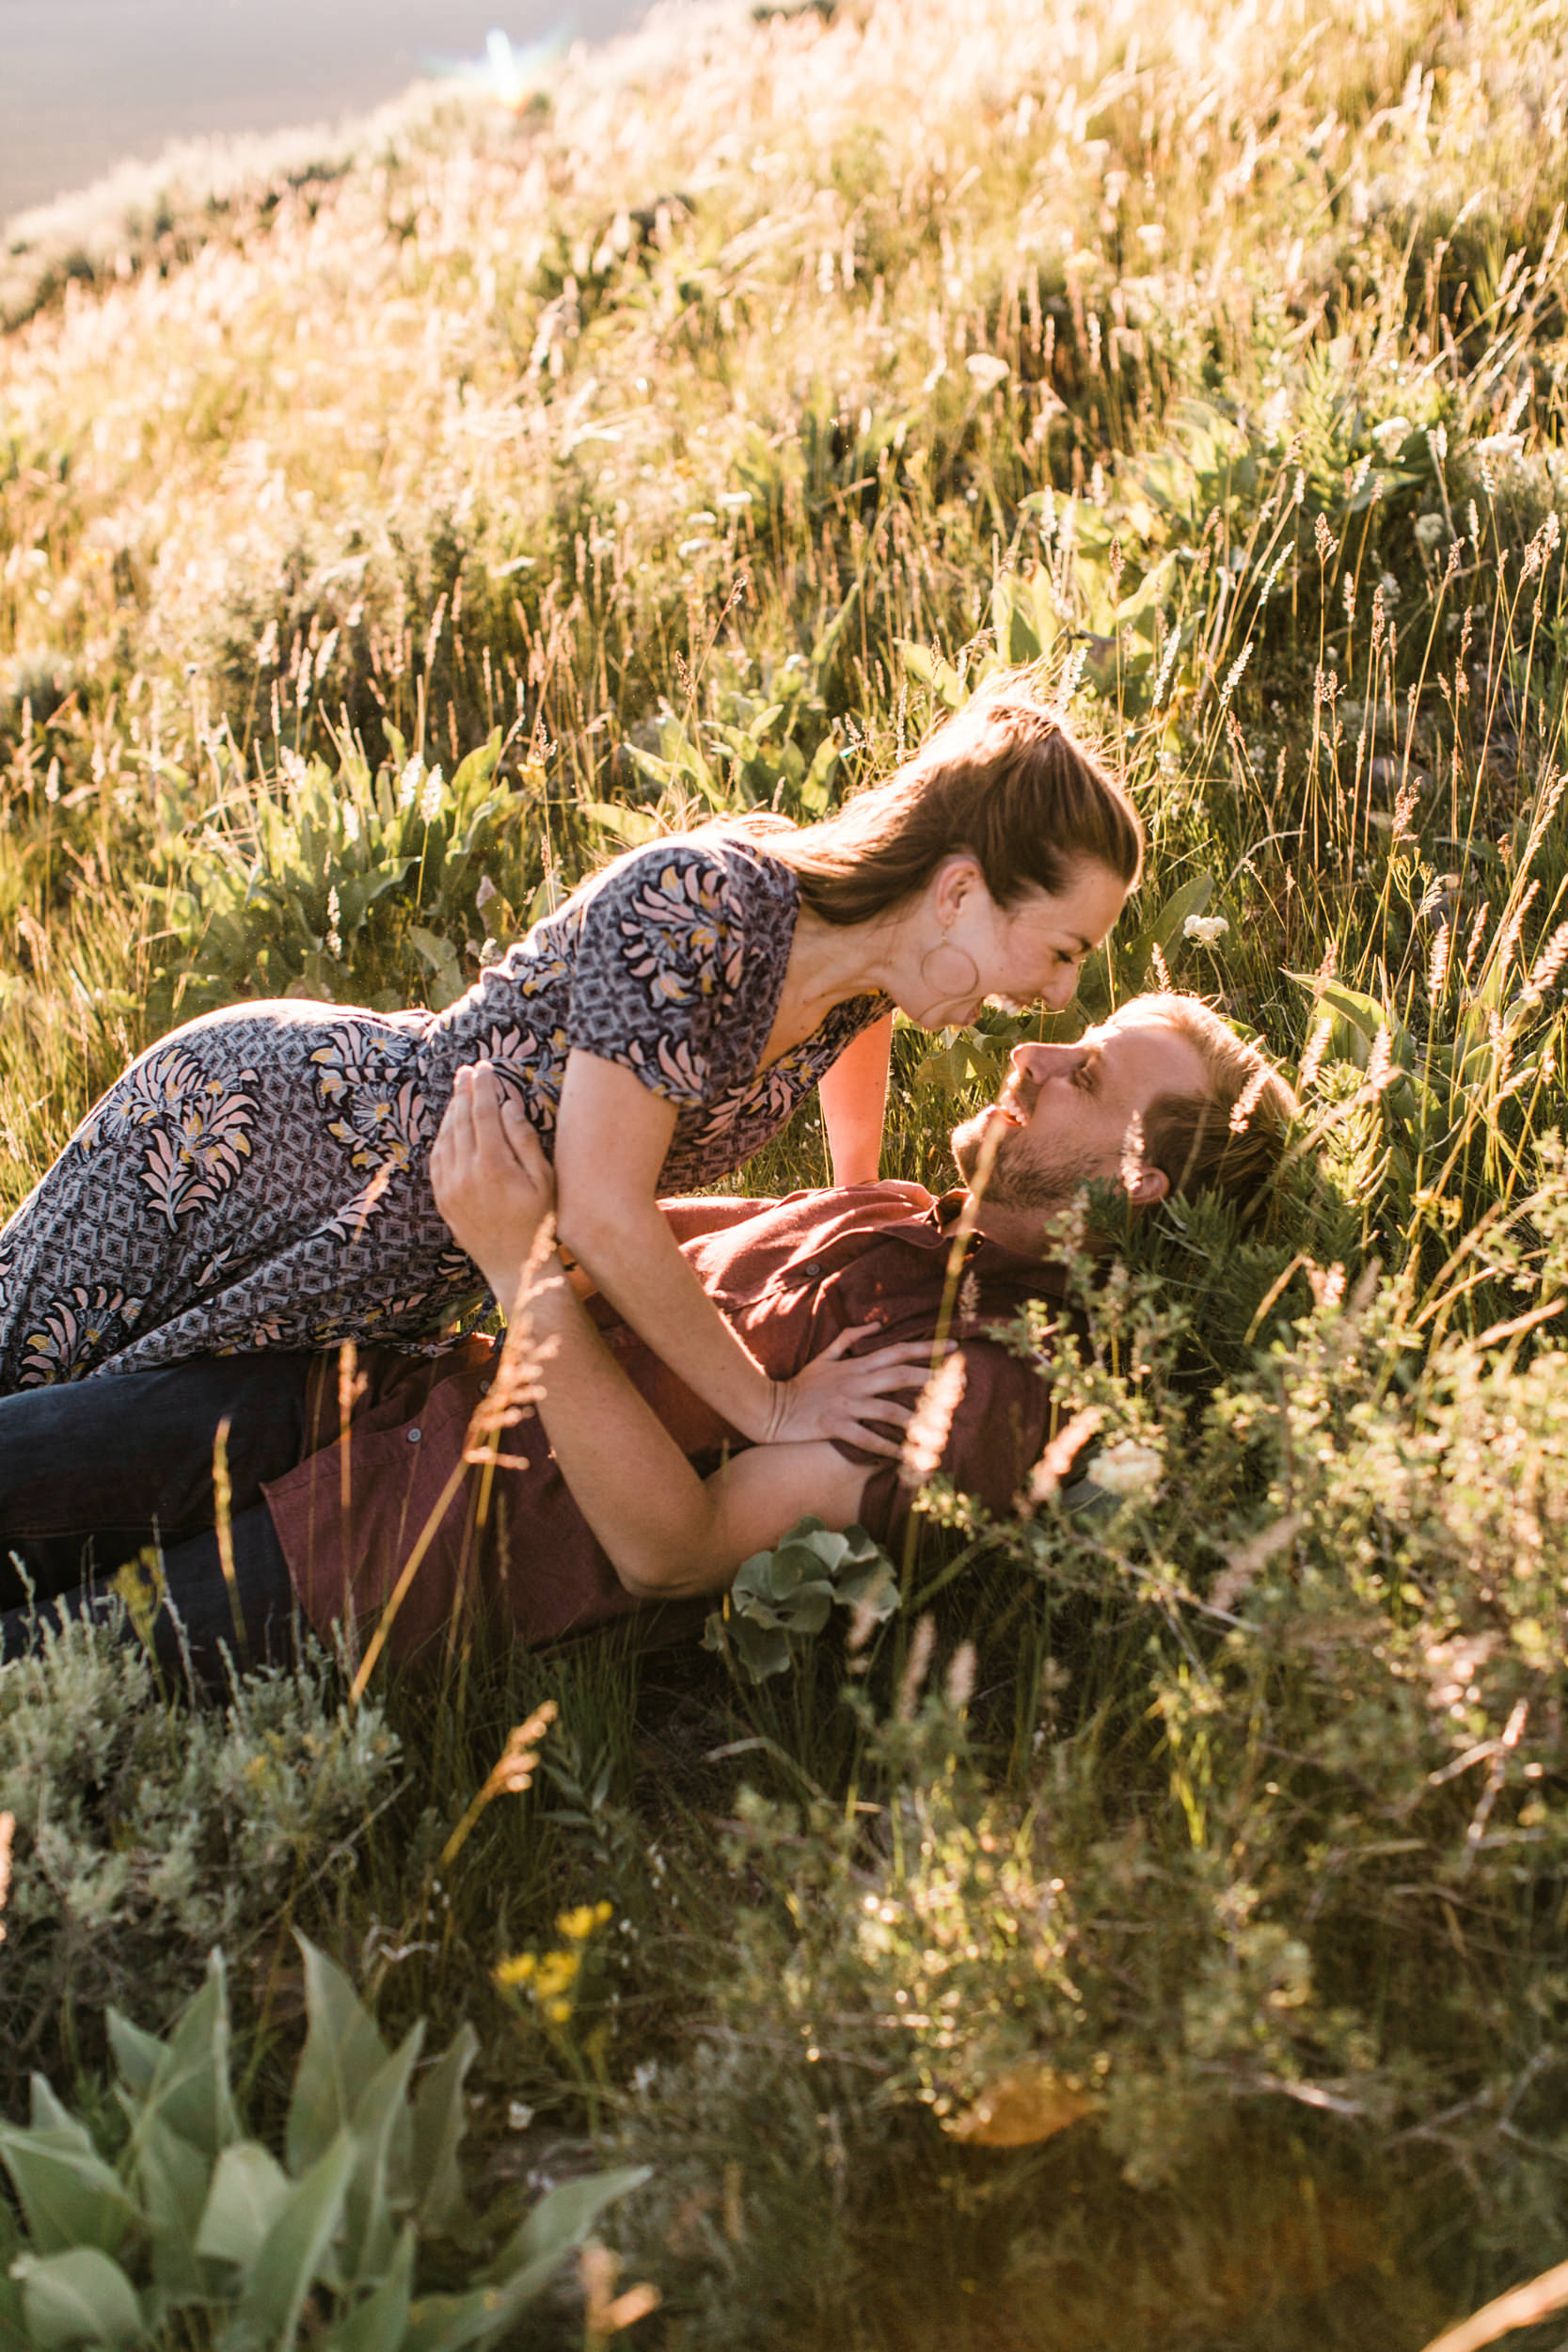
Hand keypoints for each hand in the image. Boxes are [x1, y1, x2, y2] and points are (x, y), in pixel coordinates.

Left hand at [430, 1062, 556, 1304]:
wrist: (515, 1266)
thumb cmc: (539, 1222)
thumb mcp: (545, 1180)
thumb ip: (526, 1140)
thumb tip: (509, 1106)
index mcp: (494, 1165)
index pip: (483, 1113)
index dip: (483, 1086)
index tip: (484, 1067)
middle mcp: (466, 1173)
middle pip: (460, 1120)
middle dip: (463, 1091)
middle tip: (467, 1070)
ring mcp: (450, 1187)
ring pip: (445, 1137)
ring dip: (451, 1111)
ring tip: (459, 1092)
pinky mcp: (443, 1199)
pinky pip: (437, 1159)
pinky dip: (442, 1137)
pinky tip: (449, 1127)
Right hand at [761, 1323, 944, 1458]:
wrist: (771, 1408)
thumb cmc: (801, 1384)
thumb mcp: (824, 1355)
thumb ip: (849, 1337)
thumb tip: (877, 1325)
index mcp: (855, 1365)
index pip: (897, 1351)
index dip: (926, 1348)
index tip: (953, 1347)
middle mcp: (855, 1382)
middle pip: (899, 1376)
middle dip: (930, 1379)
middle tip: (959, 1385)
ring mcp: (845, 1405)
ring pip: (887, 1410)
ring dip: (915, 1419)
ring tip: (939, 1428)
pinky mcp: (834, 1426)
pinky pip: (866, 1438)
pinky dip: (887, 1447)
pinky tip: (906, 1456)